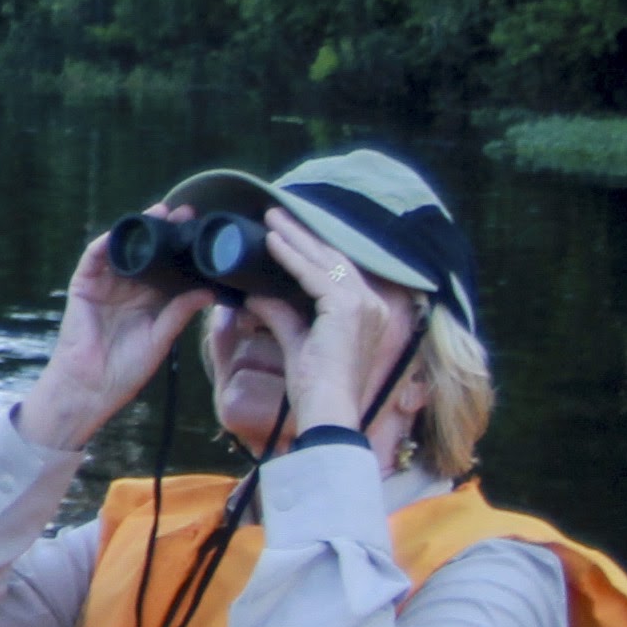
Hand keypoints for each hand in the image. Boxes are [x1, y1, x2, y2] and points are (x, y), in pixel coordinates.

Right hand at [16, 211, 208, 451]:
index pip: (170, 268)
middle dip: (165, 232)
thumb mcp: (162, 339)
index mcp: (151, 301)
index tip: (204, 233)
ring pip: (123, 250)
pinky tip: (122, 232)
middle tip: (187, 213)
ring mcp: (106, 286)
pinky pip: (93, 259)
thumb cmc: (126, 369)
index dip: (185, 250)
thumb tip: (209, 291)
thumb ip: (180, 313)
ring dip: (138, 231)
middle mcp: (129, 289)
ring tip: (159, 214)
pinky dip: (106, 243)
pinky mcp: (84, 287)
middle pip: (149, 253)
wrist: (92, 386)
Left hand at [251, 210, 392, 447]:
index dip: (311, 249)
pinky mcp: (347, 310)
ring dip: (295, 237)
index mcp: (366, 313)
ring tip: (270, 219)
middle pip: (333, 259)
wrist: (326, 412)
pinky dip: (291, 257)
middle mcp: (372, 305)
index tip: (284, 232)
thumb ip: (279, 316)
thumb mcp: (295, 342)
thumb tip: (254, 296)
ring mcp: (364, 306)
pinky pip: (314, 274)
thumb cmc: (314, 388)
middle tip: (275, 215)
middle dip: (303, 235)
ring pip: (325, 260)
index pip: (337, 271)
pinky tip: (272, 242)